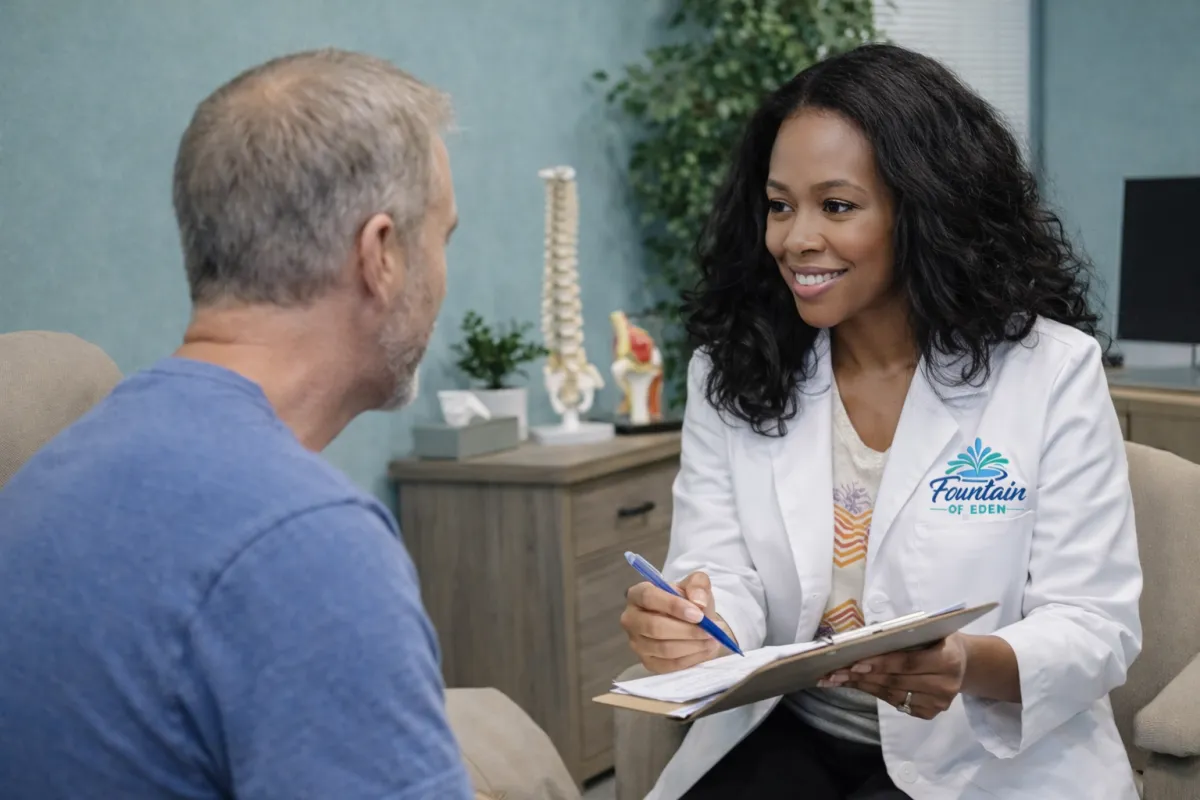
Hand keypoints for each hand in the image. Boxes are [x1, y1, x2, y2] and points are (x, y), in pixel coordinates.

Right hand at [621, 571, 732, 673]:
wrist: (692, 624)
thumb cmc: (689, 602)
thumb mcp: (696, 585)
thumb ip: (698, 585)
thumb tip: (698, 602)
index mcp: (638, 594)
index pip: (649, 597)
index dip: (673, 606)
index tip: (698, 614)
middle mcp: (631, 619)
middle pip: (654, 627)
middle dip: (687, 630)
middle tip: (711, 631)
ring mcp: (637, 643)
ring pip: (664, 648)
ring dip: (693, 645)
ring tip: (713, 639)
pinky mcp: (648, 662)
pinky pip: (670, 664)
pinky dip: (692, 658)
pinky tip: (706, 650)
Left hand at [819, 633, 969, 720]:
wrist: (963, 663)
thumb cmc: (939, 640)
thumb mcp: (929, 631)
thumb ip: (903, 636)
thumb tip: (863, 640)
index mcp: (948, 659)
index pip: (908, 663)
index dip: (881, 663)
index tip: (854, 663)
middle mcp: (945, 685)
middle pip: (896, 682)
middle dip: (863, 676)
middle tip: (835, 672)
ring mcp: (939, 703)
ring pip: (893, 695)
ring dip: (862, 686)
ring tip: (838, 679)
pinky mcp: (930, 714)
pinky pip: (896, 704)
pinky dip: (874, 693)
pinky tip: (855, 686)